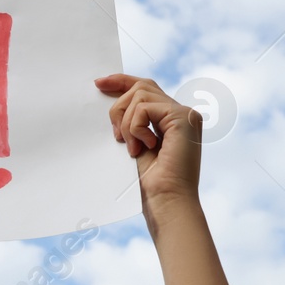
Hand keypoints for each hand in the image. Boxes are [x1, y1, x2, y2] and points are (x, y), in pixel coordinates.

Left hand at [94, 74, 202, 227]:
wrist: (166, 202)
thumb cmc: (151, 184)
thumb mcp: (135, 144)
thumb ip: (131, 122)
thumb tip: (110, 99)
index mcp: (172, 119)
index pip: (146, 88)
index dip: (121, 81)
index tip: (98, 83)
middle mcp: (182, 113)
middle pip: (141, 86)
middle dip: (119, 106)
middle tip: (115, 136)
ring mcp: (185, 114)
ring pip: (141, 93)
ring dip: (126, 122)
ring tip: (131, 147)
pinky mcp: (184, 117)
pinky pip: (145, 107)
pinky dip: (135, 127)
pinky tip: (142, 147)